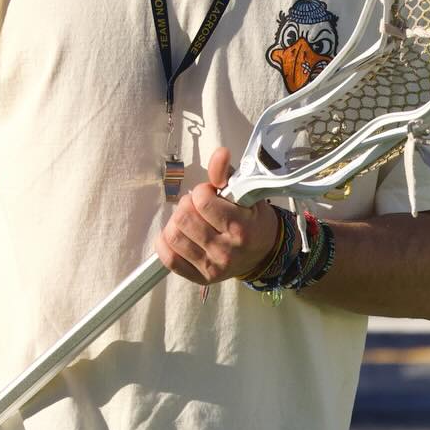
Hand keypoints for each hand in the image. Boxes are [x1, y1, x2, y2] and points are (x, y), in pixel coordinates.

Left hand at [157, 145, 280, 286]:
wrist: (264, 253)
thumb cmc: (252, 219)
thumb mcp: (246, 194)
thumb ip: (227, 174)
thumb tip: (220, 152)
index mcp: (241, 227)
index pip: (202, 202)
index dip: (201, 191)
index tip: (209, 193)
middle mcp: (226, 251)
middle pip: (184, 218)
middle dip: (187, 205)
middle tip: (198, 207)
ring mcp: (212, 266)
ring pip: (173, 236)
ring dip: (176, 223)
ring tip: (190, 220)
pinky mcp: (199, 277)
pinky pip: (168, 258)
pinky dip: (166, 243)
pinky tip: (178, 235)